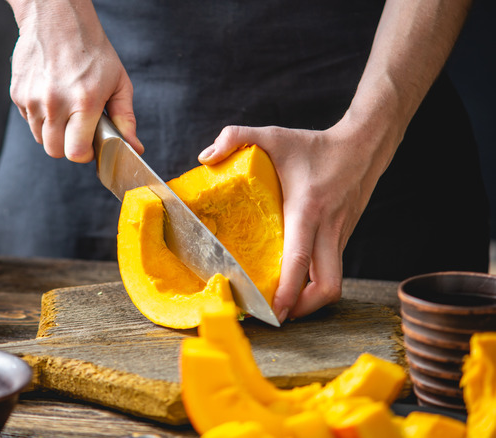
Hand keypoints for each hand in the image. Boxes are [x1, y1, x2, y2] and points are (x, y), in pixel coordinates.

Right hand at [8, 0, 142, 161]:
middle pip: (55, 151)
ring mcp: (33, 98)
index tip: (90, 146)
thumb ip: (125, 118)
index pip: (76, 152)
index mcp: (84, 100)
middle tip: (78, 130)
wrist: (57, 18)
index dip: (84, 154)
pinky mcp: (18, 93)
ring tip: (65, 109)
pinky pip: (28, 120)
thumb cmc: (92, 50)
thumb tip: (134, 148)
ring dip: (53, 132)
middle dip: (68, 146)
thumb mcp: (118, 82)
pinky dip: (39, 116)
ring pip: (40, 138)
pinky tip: (51, 96)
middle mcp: (55, 102)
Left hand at [198, 117, 395, 321]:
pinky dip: (315, 282)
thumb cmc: (316, 144)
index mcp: (307, 210)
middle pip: (327, 285)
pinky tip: (296, 281)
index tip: (275, 312)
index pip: (300, 260)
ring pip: (333, 282)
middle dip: (303, 308)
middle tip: (277, 315)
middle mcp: (327, 229)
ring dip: (311, 299)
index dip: (289, 291)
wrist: (365, 145)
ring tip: (285, 305)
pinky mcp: (344, 237)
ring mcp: (339, 236)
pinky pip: (332, 269)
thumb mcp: (273, 135)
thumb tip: (205, 157)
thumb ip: (236, 137)